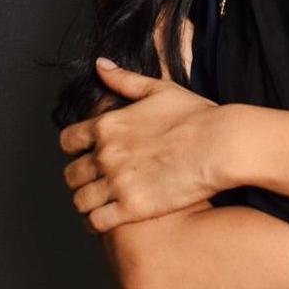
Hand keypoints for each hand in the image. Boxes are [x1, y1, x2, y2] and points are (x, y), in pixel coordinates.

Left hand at [59, 57, 226, 233]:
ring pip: (79, 201)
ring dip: (87, 200)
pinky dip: (96, 221)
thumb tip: (100, 65)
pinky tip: (110, 215)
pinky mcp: (132, 208)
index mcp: (108, 125)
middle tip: (98, 177)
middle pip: (70, 174)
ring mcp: (117, 183)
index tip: (88, 151)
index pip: (67, 141)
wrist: (221, 144)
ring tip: (103, 198)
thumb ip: (124, 79)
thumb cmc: (195, 116)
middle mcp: (106, 155)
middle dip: (82, 176)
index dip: (75, 147)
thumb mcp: (159, 89)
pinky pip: (95, 223)